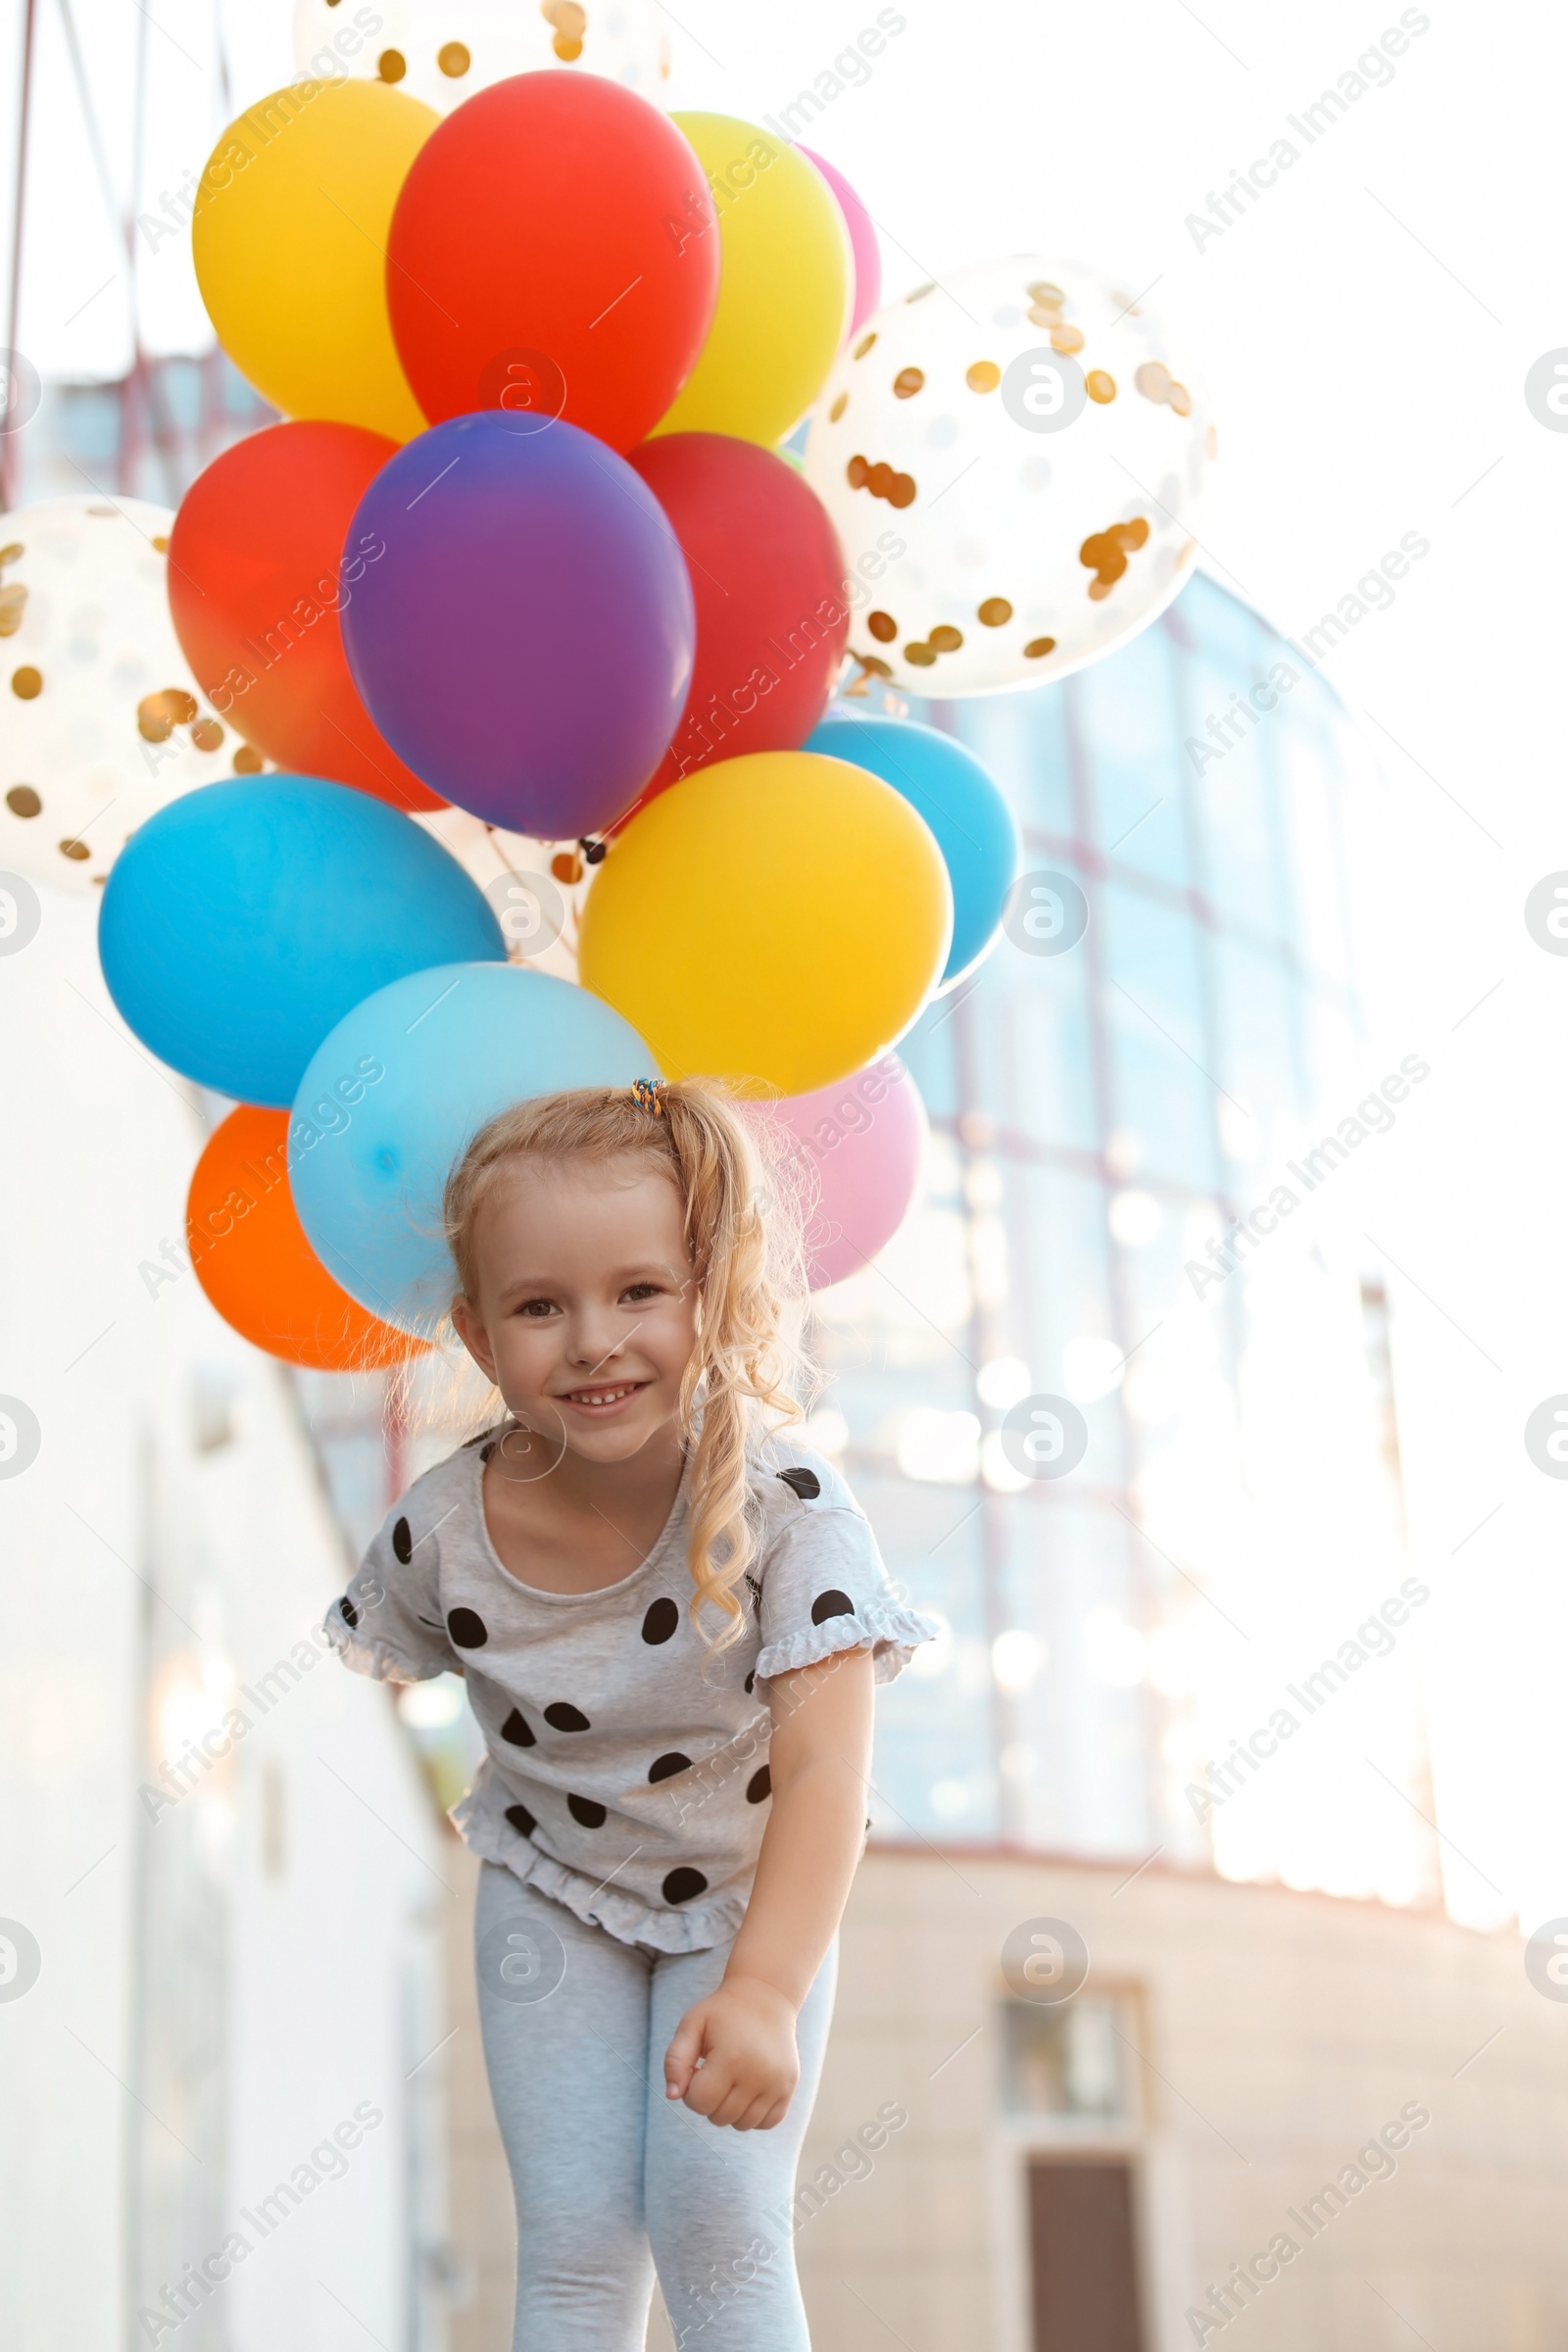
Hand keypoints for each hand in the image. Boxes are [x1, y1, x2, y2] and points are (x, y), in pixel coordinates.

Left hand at [663, 1974, 799, 2130]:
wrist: (765, 1998)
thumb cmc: (722, 2013)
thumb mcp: (692, 2024)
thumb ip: (675, 2060)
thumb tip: (672, 2096)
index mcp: (731, 2057)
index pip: (700, 2102)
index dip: (690, 2091)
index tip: (697, 2069)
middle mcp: (758, 2074)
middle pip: (720, 2117)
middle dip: (709, 2100)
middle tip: (714, 2071)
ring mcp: (777, 2083)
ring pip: (742, 2124)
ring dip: (730, 2109)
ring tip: (731, 2079)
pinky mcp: (789, 2088)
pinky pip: (767, 2123)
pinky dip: (754, 2115)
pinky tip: (749, 2090)